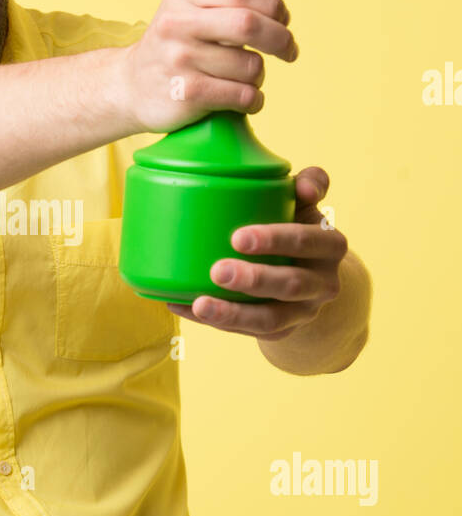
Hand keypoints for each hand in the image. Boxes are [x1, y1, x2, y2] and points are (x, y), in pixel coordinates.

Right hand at [122, 0, 297, 133]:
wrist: (130, 86)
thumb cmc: (174, 46)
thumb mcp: (187, 11)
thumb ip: (226, 1)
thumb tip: (278, 7)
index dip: (273, 5)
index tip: (283, 19)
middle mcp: (176, 23)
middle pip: (248, 25)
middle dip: (280, 39)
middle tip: (289, 50)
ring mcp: (179, 59)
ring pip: (250, 66)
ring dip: (259, 76)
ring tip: (246, 78)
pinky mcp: (185, 94)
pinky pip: (241, 95)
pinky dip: (253, 100)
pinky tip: (245, 99)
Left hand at [166, 167, 347, 339]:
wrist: (312, 278)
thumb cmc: (297, 227)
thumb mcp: (306, 206)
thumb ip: (309, 184)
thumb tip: (303, 185)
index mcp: (330, 245)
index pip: (308, 241)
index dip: (276, 240)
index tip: (237, 237)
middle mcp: (323, 283)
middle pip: (290, 284)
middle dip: (253, 279)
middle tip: (216, 270)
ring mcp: (302, 312)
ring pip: (271, 319)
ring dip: (233, 313)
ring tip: (200, 303)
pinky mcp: (281, 332)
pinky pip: (247, 331)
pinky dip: (215, 320)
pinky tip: (184, 306)